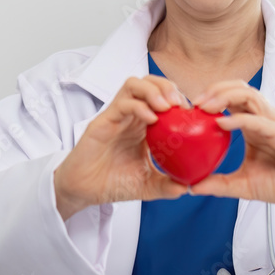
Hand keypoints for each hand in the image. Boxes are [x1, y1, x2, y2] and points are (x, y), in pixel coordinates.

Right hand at [54, 76, 188, 220]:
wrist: (83, 191)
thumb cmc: (112, 183)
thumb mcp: (147, 186)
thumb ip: (167, 185)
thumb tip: (188, 187)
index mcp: (143, 125)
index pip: (162, 96)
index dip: (178, 98)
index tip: (191, 113)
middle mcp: (130, 116)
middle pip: (149, 82)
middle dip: (167, 87)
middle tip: (180, 105)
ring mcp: (116, 116)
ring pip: (134, 84)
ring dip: (153, 90)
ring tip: (166, 106)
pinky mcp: (102, 122)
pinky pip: (121, 104)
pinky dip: (138, 106)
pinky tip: (151, 119)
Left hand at [189, 81, 274, 236]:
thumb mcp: (242, 184)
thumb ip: (218, 183)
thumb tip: (191, 187)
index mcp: (254, 124)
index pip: (231, 97)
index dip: (210, 96)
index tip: (189, 108)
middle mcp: (264, 118)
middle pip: (239, 88)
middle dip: (215, 89)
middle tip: (195, 103)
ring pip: (250, 95)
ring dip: (225, 96)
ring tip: (206, 107)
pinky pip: (260, 121)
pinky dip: (240, 119)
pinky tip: (222, 123)